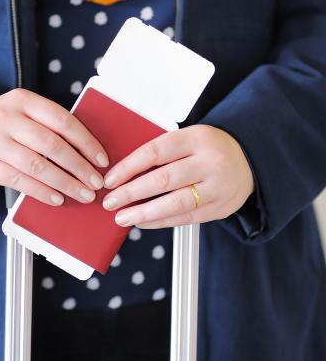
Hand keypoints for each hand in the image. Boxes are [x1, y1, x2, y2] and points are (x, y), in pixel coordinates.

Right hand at [0, 88, 108, 205]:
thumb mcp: (19, 112)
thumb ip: (46, 123)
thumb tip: (86, 151)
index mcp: (23, 100)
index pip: (62, 120)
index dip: (86, 141)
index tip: (102, 160)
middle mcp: (7, 117)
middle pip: (53, 144)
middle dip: (79, 167)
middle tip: (96, 182)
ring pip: (38, 165)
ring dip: (65, 183)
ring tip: (82, 194)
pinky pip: (19, 181)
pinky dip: (41, 191)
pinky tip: (56, 198)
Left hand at [101, 125, 253, 228]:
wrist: (250, 160)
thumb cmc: (209, 149)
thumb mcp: (189, 138)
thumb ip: (162, 152)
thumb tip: (124, 173)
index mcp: (196, 138)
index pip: (156, 151)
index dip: (129, 167)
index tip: (110, 179)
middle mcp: (209, 161)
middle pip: (163, 179)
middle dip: (131, 193)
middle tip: (110, 202)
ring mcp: (217, 187)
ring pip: (175, 203)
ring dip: (144, 212)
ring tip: (122, 217)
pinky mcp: (221, 208)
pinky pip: (186, 217)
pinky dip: (161, 221)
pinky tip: (143, 221)